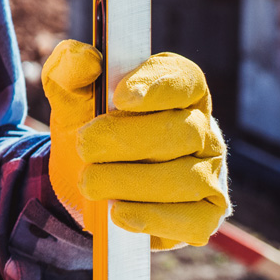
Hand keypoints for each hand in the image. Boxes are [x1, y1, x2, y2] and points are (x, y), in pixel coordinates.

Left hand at [43, 41, 229, 248]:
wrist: (81, 175)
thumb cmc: (86, 124)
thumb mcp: (69, 93)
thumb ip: (71, 68)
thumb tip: (86, 58)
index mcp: (177, 90)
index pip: (185, 79)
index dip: (157, 86)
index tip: (120, 96)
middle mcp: (203, 129)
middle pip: (183, 131)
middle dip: (127, 140)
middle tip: (84, 146)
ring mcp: (210, 173)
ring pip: (186, 178)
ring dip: (130, 182)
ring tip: (90, 182)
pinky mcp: (206, 214)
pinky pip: (194, 221)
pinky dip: (153, 218)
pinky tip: (119, 214)